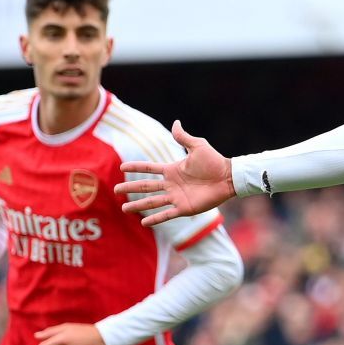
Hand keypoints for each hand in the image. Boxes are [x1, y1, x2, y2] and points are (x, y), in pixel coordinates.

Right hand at [115, 121, 236, 227]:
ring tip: (124, 209)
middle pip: (146, 186)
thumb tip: (175, 122)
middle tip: (115, 190)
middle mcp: (171, 184)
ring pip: (153, 202)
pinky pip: (167, 214)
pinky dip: (156, 218)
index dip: (136, 167)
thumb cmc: (215, 161)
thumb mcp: (198, 146)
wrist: (228, 177)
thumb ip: (184, 137)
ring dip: (138, 205)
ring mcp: (177, 197)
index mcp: (172, 170)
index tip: (122, 167)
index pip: (149, 168)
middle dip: (130, 188)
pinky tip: (144, 223)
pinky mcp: (185, 208)